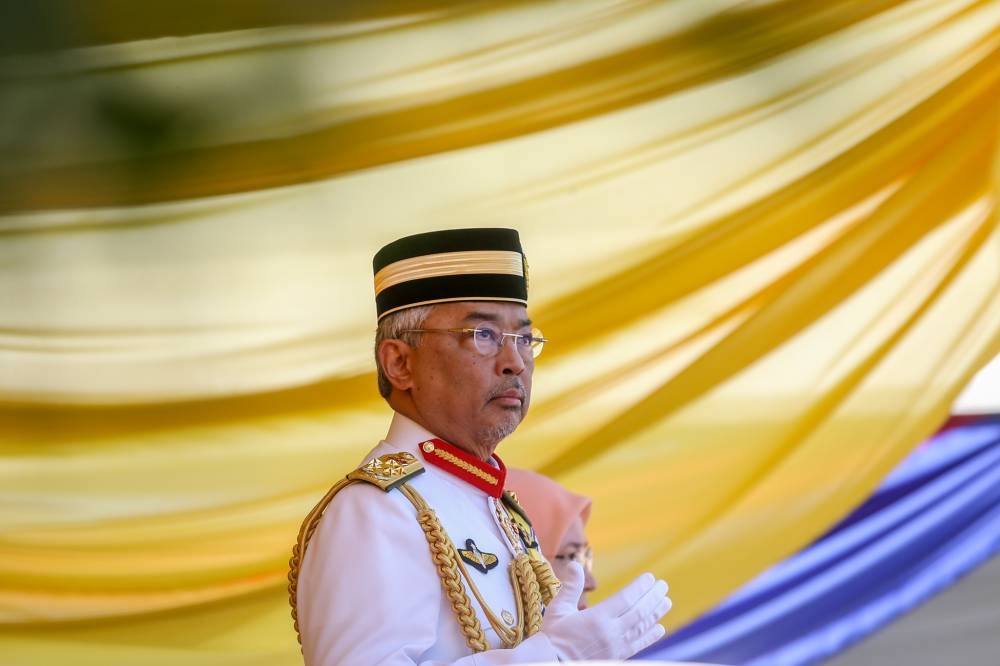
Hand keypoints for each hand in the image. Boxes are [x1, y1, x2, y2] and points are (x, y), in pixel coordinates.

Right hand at [540, 561, 671, 660]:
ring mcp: (615, 647)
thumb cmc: (553, 636)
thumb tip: (574, 564)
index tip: (650, 577)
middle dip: (653, 597)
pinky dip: (650, 636)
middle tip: (663, 585)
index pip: (625, 599)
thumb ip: (570, 586)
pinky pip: (638, 645)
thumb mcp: (558, 608)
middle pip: (639, 612)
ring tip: (666, 602)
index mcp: (597, 618)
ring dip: (656, 613)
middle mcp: (610, 633)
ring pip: (642, 628)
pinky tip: (659, 628)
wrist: (552, 663)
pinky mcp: (616, 657)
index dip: (640, 587)